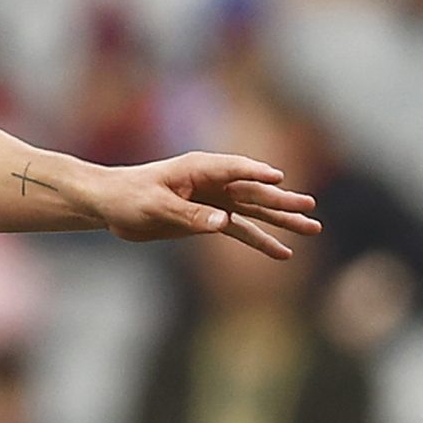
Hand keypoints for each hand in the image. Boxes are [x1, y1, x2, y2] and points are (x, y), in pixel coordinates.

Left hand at [96, 152, 322, 259]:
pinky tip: (283, 252)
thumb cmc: (127, 197)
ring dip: (280, 221)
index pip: (233, 169)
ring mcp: (212, 200)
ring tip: (313, 228)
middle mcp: (211, 182)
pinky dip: (260, 240)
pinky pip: (240, 230)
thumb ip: (191, 215)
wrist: (109, 205)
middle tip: (311, 208)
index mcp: (197, 169)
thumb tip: (225, 222)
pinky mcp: (208, 218)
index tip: (278, 178)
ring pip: (253, 211)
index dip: (255, 173)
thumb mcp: (156, 206)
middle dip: (281, 201)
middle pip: (252, 192)